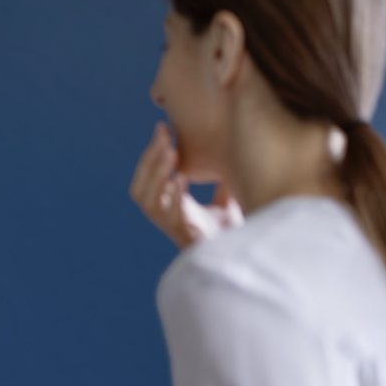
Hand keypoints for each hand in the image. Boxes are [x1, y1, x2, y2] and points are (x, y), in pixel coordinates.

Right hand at [129, 123, 242, 248]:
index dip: (151, 154)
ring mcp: (174, 229)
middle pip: (140, 190)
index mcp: (168, 208)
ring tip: (171, 152)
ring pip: (149, 203)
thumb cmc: (233, 233)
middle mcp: (165, 219)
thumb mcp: (225, 201)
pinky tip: (181, 178)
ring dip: (157, 175)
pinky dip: (174, 197)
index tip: (163, 127)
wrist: (245, 258)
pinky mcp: (187, 238)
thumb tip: (231, 150)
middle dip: (149, 160)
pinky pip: (170, 218)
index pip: (146, 179)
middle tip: (164, 135)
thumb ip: (220, 182)